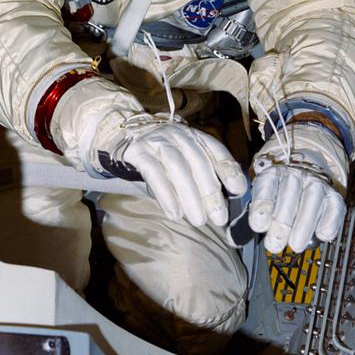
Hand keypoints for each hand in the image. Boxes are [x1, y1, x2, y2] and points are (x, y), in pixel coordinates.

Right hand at [93, 114, 248, 227]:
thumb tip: (220, 209)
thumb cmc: (156, 157)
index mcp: (192, 136)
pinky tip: (174, 213)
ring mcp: (155, 140)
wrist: (117, 137)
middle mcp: (176, 134)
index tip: (238, 190)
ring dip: (190, 196)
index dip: (228, 169)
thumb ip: (199, 178)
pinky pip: (153, 172)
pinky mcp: (136, 151)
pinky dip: (166, 193)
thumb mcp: (181, 160)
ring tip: (198, 220)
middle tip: (219, 218)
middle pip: (197, 160)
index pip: (215, 150)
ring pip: (177, 166)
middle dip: (210, 191)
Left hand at [249, 123, 347, 252]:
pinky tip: (322, 235)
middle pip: (289, 194)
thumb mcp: (261, 198)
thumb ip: (250, 218)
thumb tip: (231, 240)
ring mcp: (316, 183)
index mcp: (272, 173)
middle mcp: (294, 174)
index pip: (266, 185)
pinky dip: (330, 221)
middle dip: (281, 222)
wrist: (307, 170)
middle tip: (274, 245)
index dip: (262, 205)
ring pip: (312, 199)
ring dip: (303, 224)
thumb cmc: (279, 193)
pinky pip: (334, 207)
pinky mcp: (334, 196)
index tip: (257, 226)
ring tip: (295, 245)